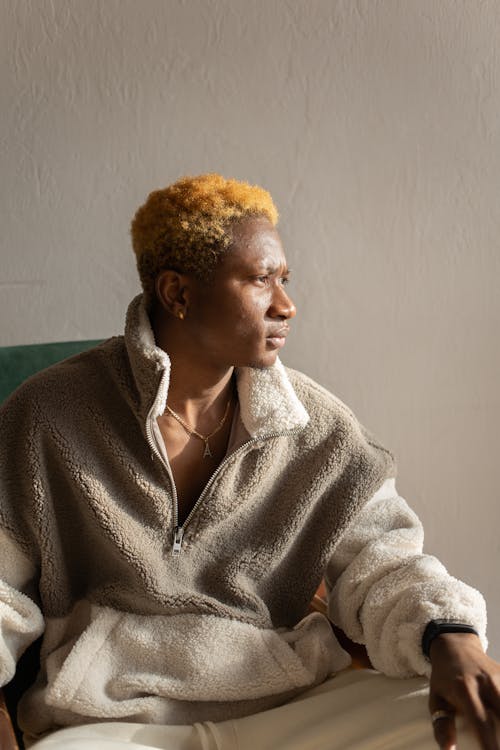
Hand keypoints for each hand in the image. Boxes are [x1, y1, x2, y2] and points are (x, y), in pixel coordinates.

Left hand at [429, 632, 499, 749]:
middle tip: (495, 745)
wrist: (456, 647)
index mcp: (464, 688)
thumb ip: (442, 725)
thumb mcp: (437, 699)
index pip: (481, 722)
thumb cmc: (444, 678)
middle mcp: (485, 682)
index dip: (490, 744)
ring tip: (497, 732)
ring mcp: (499, 677)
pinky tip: (498, 716)